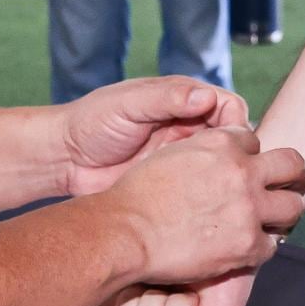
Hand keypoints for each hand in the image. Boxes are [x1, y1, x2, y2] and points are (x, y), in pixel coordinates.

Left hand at [53, 76, 250, 193]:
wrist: (64, 159)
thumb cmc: (91, 122)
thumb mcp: (128, 105)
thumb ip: (166, 98)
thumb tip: (205, 96)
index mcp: (182, 100)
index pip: (228, 107)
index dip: (238, 124)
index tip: (234, 145)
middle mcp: (188, 126)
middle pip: (233, 138)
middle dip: (240, 155)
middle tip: (233, 175)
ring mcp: (182, 157)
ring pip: (223, 166)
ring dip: (227, 178)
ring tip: (224, 194)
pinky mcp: (174, 183)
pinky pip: (203, 188)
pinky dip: (211, 197)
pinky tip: (208, 209)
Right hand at [104, 125, 304, 283]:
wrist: (124, 233)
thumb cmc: (137, 195)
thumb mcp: (172, 153)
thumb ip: (203, 149)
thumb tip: (220, 152)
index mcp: (222, 144)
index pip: (254, 140)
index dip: (249, 155)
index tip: (247, 168)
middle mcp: (242, 172)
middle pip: (292, 165)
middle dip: (293, 175)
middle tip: (290, 185)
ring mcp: (248, 209)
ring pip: (293, 207)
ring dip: (284, 213)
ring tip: (276, 220)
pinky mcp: (247, 245)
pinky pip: (272, 246)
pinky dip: (260, 248)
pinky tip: (247, 248)